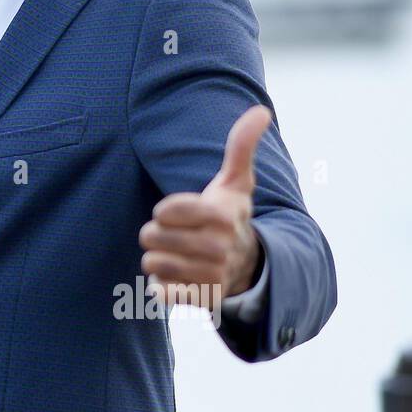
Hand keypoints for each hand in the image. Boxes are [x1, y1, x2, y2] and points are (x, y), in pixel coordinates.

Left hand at [139, 104, 269, 309]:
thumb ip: (241, 146)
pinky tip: (181, 278)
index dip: (164, 211)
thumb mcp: (236, 182)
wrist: (249, 267)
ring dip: (158, 258)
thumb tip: (260, 110)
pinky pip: (159, 292)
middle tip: (180, 236)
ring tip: (180, 255)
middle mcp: (219, 248)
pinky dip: (162, 285)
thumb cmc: (231, 216)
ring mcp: (210, 276)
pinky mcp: (201, 300)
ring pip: (151, 263)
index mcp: (221, 217)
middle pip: (151, 236)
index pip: (163, 211)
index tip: (180, 213)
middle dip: (157, 234)